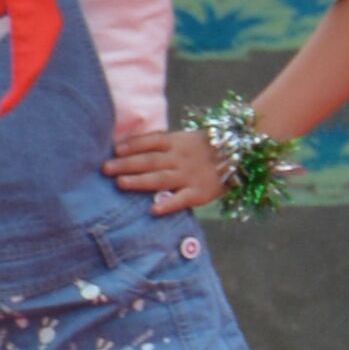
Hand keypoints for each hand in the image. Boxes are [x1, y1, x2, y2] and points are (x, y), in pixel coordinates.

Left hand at [103, 125, 229, 216]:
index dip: (132, 145)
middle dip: (126, 164)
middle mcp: (181, 158)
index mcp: (177, 142)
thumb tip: (126, 148)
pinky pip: (183, 199)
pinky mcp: (200, 193)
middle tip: (105, 169)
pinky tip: (154, 210)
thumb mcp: (185, 139)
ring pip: (162, 178)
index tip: (114, 149)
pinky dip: (169, 204)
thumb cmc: (206, 149)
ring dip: (140, 181)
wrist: (243, 156)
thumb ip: (161, 144)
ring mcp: (190, 176)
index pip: (151, 141)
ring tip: (120, 184)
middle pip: (150, 161)